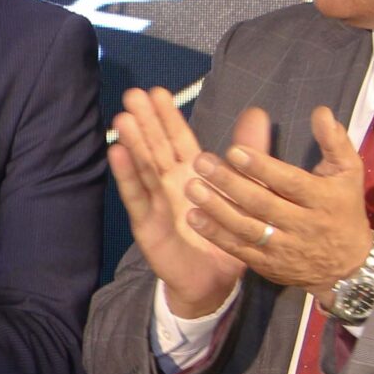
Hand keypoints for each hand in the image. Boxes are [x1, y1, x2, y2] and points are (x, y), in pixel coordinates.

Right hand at [109, 89, 250, 319]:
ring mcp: (156, 203)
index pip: (179, 140)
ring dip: (133, 142)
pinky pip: (137, 197)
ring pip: (143, 167)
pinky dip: (126, 175)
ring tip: (123, 118)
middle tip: (134, 93)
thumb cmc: (226, 235)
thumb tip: (257, 112)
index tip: (158, 92)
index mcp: (193, 175)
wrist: (214, 282)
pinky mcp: (147, 224)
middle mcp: (170, 184)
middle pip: (156, 147)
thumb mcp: (244, 191)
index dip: (169, 117)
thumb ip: (249, 154)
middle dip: (145, 121)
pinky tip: (116, 152)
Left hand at [184, 105, 373, 306]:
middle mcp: (303, 225)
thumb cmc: (344, 209)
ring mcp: (284, 247)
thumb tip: (320, 111)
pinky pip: (239, 249)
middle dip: (229, 183)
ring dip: (216, 208)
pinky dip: (215, 234)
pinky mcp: (268, 264)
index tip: (233, 151)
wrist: (349, 265)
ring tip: (191, 187)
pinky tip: (193, 217)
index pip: (288, 182)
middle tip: (201, 163)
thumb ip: (334, 141)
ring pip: (247, 228)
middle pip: (262, 203)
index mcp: (322, 199)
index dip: (261, 167)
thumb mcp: (348, 173)